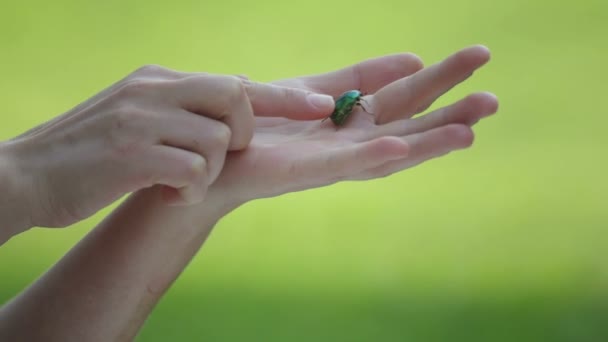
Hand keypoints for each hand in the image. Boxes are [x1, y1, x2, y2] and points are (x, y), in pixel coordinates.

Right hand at [0, 66, 335, 227]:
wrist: (26, 175)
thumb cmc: (90, 154)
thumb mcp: (138, 116)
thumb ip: (184, 105)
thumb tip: (238, 94)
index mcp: (159, 79)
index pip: (235, 81)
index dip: (283, 98)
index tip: (323, 106)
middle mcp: (154, 90)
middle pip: (236, 97)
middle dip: (244, 133)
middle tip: (222, 158)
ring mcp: (142, 118)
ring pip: (219, 139)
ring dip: (207, 171)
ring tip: (175, 182)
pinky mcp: (133, 153)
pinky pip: (194, 170)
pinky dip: (188, 190)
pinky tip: (163, 194)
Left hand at [206, 45, 497, 205]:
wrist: (209, 158)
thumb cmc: (251, 124)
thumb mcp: (303, 90)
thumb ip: (352, 80)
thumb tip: (409, 59)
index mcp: (346, 116)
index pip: (399, 93)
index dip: (433, 77)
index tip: (471, 57)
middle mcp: (346, 139)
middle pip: (406, 121)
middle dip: (448, 107)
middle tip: (494, 94)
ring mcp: (330, 158)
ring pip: (390, 150)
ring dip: (428, 142)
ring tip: (471, 129)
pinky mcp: (306, 172)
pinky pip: (347, 165)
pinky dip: (376, 158)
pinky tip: (403, 148)